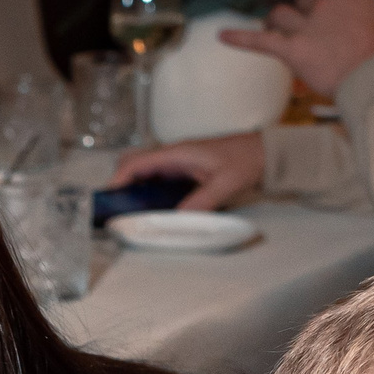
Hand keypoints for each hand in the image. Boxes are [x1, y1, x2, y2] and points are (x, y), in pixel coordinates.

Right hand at [111, 132, 266, 211]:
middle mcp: (174, 155)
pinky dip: (148, 191)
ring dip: (133, 189)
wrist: (265, 152)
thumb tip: (178, 220)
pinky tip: (152, 209)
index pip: (138, 162)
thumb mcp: (226, 183)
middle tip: (116, 207)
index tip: (109, 197)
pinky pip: (158, 179)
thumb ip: (202, 201)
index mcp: (178, 153)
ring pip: (145, 172)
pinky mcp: (185, 169)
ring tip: (128, 212)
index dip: (119, 179)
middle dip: (120, 183)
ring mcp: (179, 162)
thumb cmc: (246, 160)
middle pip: (135, 164)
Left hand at [222, 0, 373, 95]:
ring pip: (279, 17)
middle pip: (298, 1)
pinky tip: (221, 36)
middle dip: (300, 14)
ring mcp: (305, 29)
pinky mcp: (292, 53)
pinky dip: (239, 38)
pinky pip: (260, 41)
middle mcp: (323, 6)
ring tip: (281, 36)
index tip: (319, 0)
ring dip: (278, 26)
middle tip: (309, 33)